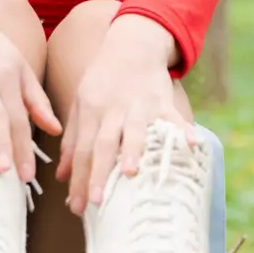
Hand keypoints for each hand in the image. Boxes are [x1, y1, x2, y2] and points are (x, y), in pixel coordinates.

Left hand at [56, 15, 196, 215]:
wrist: (132, 45)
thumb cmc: (104, 80)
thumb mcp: (82, 104)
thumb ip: (74, 140)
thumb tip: (62, 177)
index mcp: (91, 111)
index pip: (83, 150)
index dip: (79, 178)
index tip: (76, 207)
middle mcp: (113, 110)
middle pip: (105, 144)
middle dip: (100, 173)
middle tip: (97, 201)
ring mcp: (140, 105)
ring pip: (136, 130)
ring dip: (134, 151)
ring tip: (132, 174)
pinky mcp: (163, 101)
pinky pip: (174, 117)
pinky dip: (183, 130)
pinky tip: (191, 144)